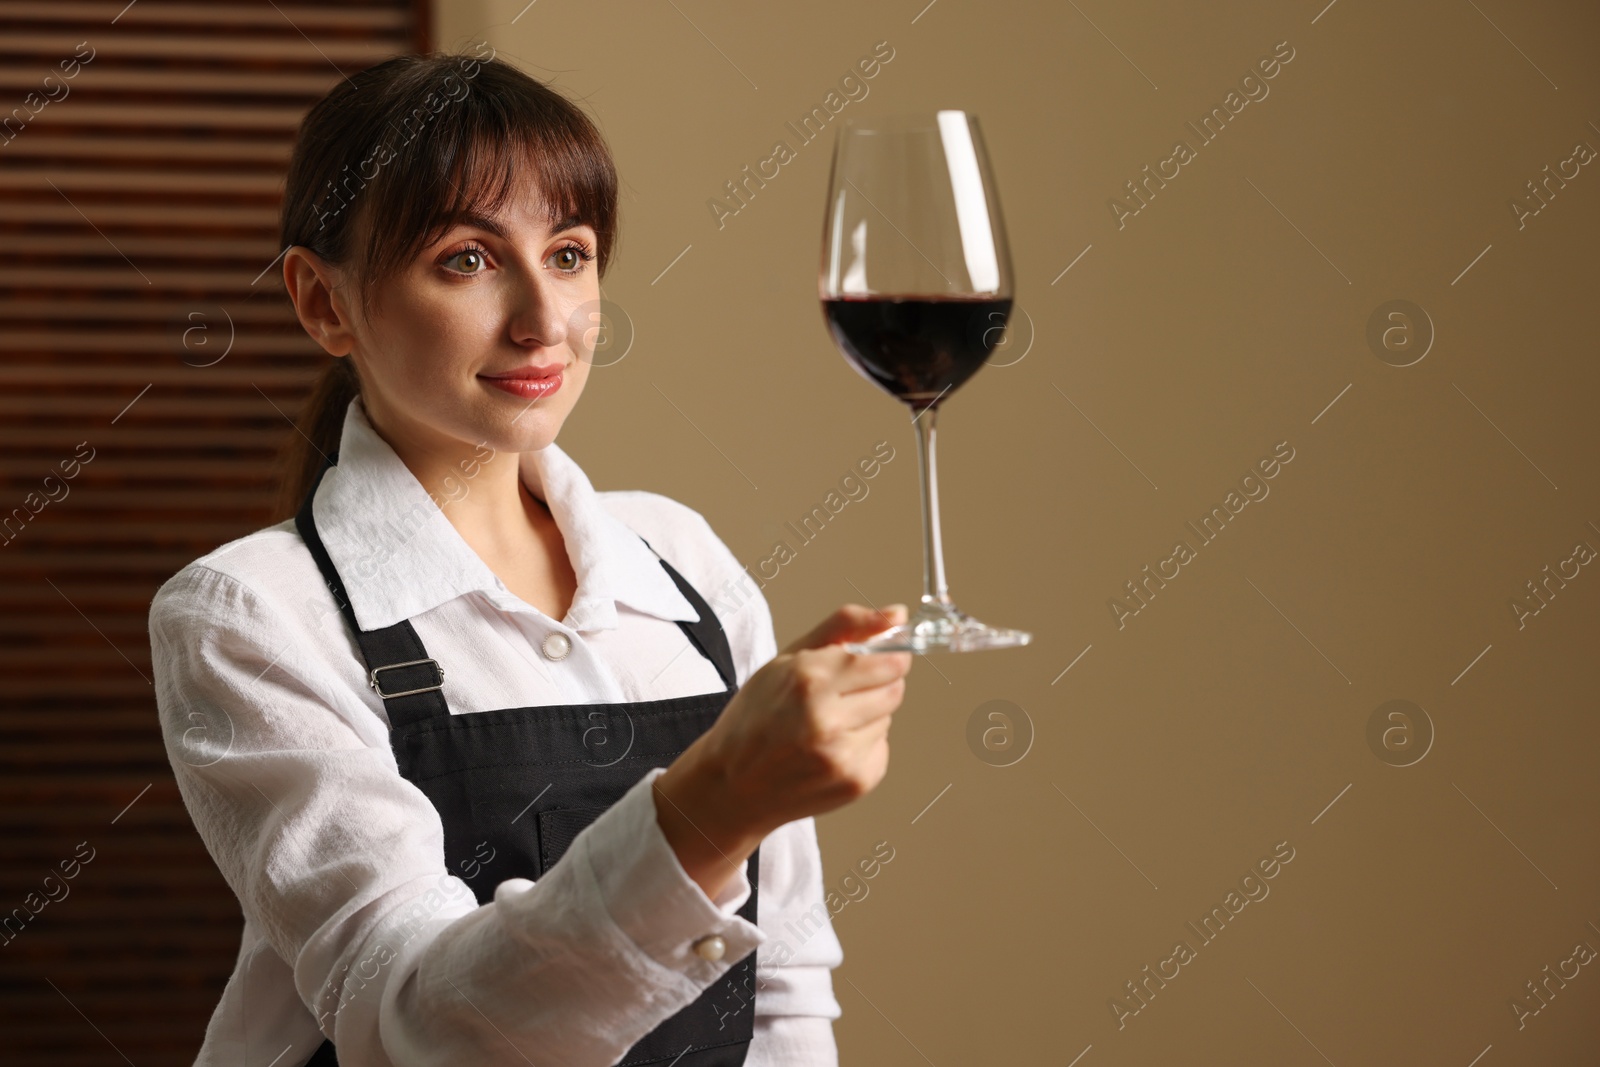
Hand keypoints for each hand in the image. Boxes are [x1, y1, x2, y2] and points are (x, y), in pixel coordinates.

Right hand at [653, 604, 912, 898]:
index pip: (887, 660)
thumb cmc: (753, 719)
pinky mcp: (855, 781)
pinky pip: (881, 747)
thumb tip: (897, 614)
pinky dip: (862, 744)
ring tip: (826, 723)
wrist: (731, 786)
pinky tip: (829, 748)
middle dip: (876, 684)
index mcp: (809, 679)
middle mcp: (827, 718)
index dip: (887, 655)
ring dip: (867, 715)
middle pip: (894, 688)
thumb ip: (845, 627)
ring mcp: (843, 754)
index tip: (879, 656)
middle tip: (842, 692)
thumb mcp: (786, 658)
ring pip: (887, 717)